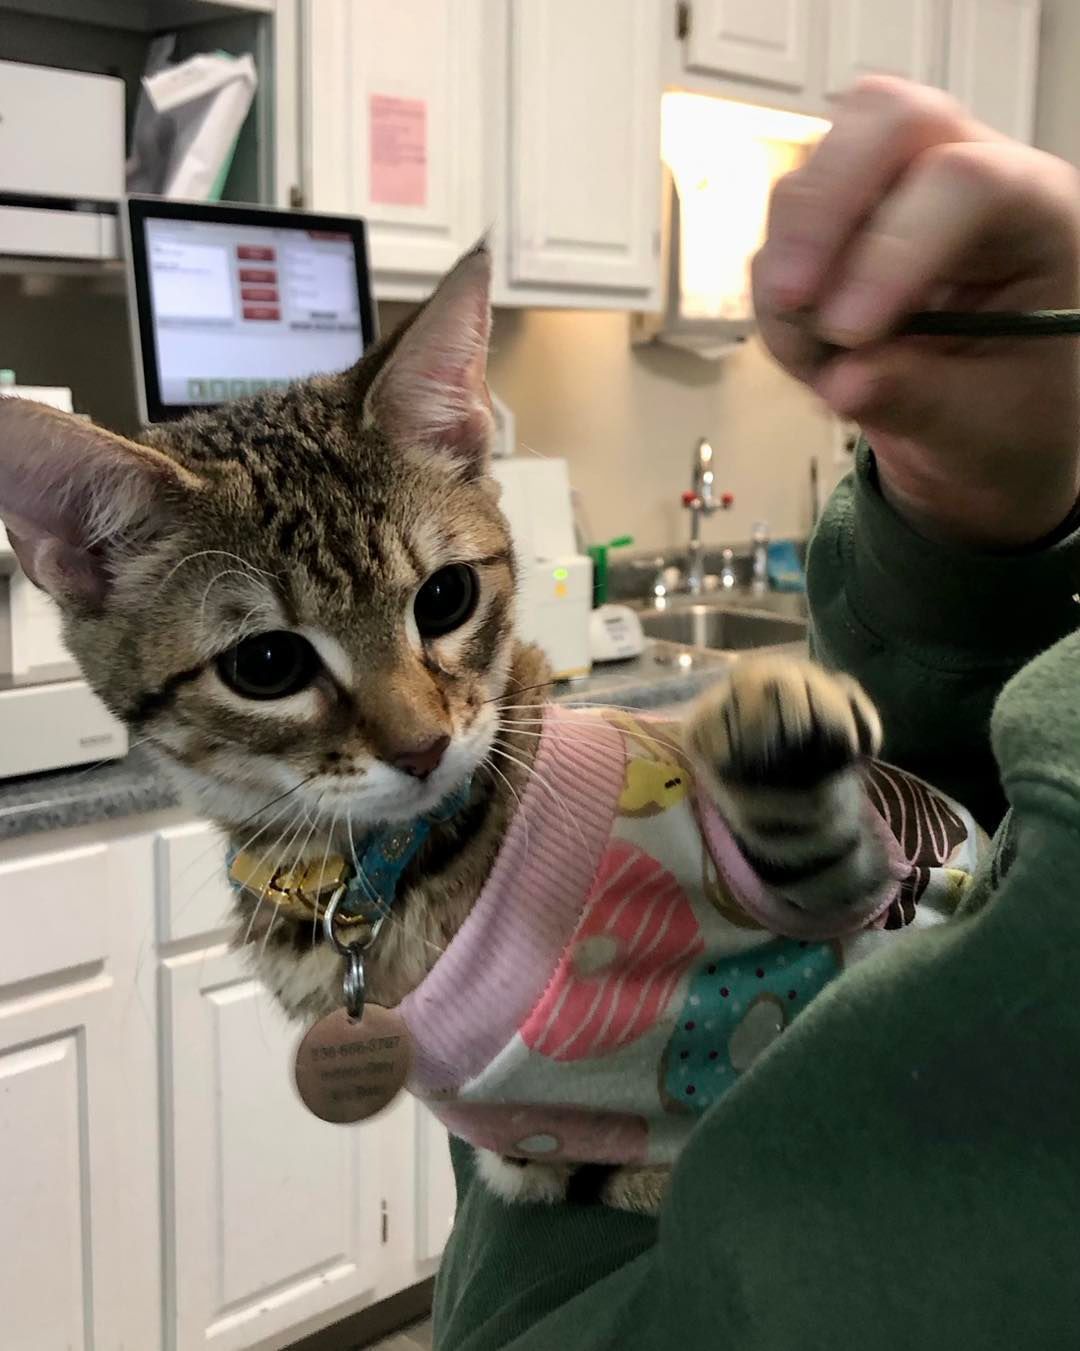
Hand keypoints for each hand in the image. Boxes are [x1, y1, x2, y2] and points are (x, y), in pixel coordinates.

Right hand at [753, 77, 1079, 547]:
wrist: (980, 427)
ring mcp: (892, 198)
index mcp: (1035, 213)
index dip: (895, 248)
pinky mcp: (838, 232)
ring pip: (816, 172)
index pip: (964, 182)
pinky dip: (774, 301)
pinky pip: (781, 239)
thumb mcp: (982, 422)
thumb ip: (920, 399)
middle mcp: (966, 179)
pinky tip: (810, 353)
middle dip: (823, 208)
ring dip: (790, 264)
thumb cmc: (1009, 410)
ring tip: (815, 353)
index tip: (849, 333)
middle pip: (885, 120)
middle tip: (791, 297)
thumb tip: (846, 380)